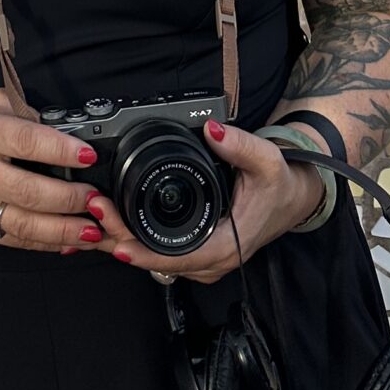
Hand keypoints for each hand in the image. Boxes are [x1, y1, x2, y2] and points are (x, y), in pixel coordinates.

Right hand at [0, 88, 103, 253]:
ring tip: (91, 232)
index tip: (88, 155)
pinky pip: (10, 240)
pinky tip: (65, 243)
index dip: (62, 149)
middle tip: (97, 201)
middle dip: (69, 199)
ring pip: (22, 225)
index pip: (26, 142)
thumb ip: (21, 113)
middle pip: (29, 192)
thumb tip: (60, 128)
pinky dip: (41, 244)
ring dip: (62, 232)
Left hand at [85, 120, 324, 283]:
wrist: (294, 196)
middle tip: (94, 210)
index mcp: (224, 247)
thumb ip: (239, 144)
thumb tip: (212, 128)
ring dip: (126, 239)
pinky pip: (162, 251)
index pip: (174, 259)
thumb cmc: (281, 184)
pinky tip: (116, 221)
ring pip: (156, 258)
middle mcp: (211, 260)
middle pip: (157, 261)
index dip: (141, 252)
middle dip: (122, 239)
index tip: (113, 238)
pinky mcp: (198, 249)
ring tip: (97, 213)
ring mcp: (203, 258)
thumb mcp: (266, 160)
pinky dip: (137, 238)